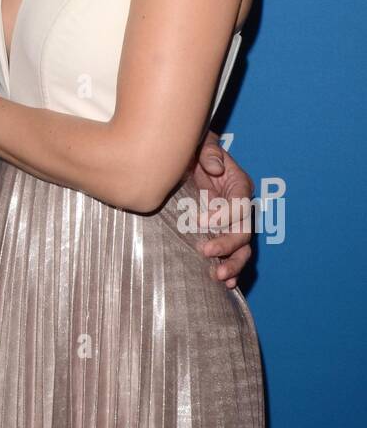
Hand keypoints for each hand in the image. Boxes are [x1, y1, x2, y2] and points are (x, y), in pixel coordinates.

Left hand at [191, 131, 254, 287]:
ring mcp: (231, 223)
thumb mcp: (201, 144)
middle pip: (244, 232)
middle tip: (206, 252)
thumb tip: (215, 167)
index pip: (239, 206)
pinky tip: (224, 284)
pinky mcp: (221, 233)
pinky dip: (230, 269)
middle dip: (227, 245)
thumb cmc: (194, 150)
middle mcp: (239, 207)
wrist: (184, 161)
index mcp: (238, 185)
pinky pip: (231, 254)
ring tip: (219, 277)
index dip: (223, 216)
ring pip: (242, 249)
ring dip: (232, 264)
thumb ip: (209, 152)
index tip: (199, 221)